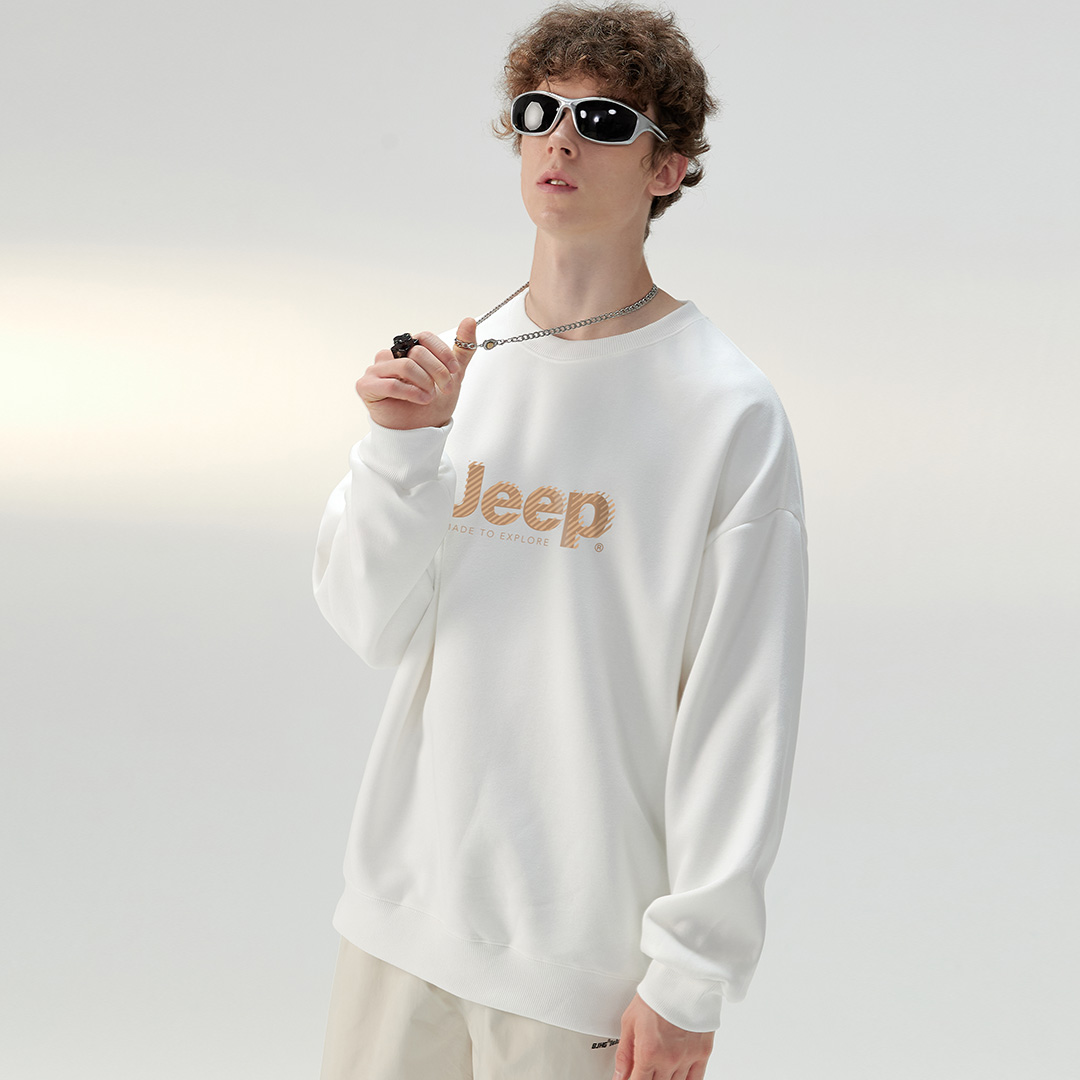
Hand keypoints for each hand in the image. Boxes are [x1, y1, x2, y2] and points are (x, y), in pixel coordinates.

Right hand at [355, 317, 477, 429]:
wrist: (421, 431)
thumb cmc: (431, 403)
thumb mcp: (454, 375)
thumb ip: (462, 349)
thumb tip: (469, 321)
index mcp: (408, 350)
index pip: (425, 337)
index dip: (443, 353)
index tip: (455, 371)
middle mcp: (391, 357)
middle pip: (417, 352)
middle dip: (438, 372)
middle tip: (446, 388)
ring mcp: (376, 370)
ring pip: (406, 366)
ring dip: (425, 384)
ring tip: (429, 396)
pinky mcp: (366, 386)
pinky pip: (391, 384)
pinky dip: (411, 393)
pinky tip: (420, 400)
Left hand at [611, 993, 714, 1079]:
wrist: (681, 979)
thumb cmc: (656, 996)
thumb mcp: (629, 1022)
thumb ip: (624, 1054)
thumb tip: (619, 1076)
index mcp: (648, 1052)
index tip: (631, 1079)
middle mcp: (669, 1059)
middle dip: (648, 1079)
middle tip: (645, 1069)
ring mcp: (687, 1058)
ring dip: (665, 1079)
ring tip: (659, 1067)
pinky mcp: (702, 1053)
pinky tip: (678, 1077)